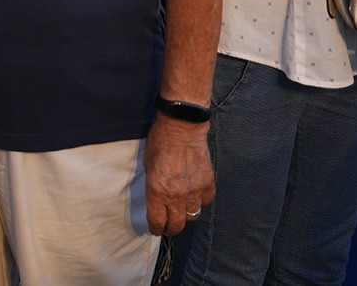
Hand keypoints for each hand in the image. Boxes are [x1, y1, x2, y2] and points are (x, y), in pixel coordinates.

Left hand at [144, 114, 214, 235]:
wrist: (181, 127)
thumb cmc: (159, 143)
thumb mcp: (148, 167)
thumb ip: (153, 188)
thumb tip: (156, 203)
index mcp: (156, 190)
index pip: (157, 221)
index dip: (156, 228)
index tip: (156, 229)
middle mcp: (176, 194)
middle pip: (176, 225)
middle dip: (171, 228)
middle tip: (169, 226)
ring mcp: (194, 190)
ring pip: (192, 216)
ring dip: (186, 214)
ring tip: (181, 209)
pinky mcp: (208, 184)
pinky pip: (205, 202)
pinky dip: (200, 201)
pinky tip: (195, 195)